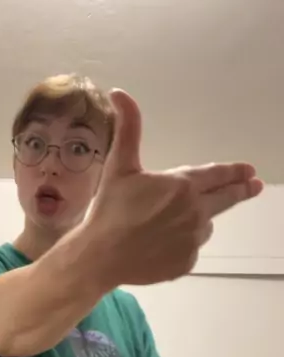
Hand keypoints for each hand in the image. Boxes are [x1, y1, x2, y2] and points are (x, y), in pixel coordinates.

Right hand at [87, 90, 263, 285]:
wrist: (101, 257)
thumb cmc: (109, 211)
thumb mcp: (119, 167)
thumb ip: (128, 129)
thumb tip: (120, 93)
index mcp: (182, 186)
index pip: (218, 175)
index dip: (235, 171)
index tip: (250, 171)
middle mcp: (195, 212)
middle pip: (225, 199)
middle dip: (241, 190)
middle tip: (254, 187)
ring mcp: (192, 239)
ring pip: (205, 225)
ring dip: (197, 220)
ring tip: (167, 223)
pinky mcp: (187, 262)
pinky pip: (191, 249)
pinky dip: (182, 244)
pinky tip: (160, 243)